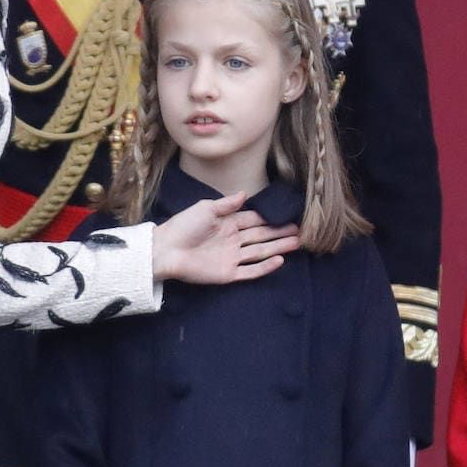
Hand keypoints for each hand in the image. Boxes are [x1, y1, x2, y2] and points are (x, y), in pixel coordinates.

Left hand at [152, 192, 300, 283]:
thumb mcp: (205, 208)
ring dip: (278, 247)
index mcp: (227, 224)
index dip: (270, 219)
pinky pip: (250, 271)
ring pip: (260, 252)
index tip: (288, 217)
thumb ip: (227, 204)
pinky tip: (279, 260)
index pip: (254, 221)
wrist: (166, 250)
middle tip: (300, 231)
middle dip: (279, 234)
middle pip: (261, 237)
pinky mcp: (228, 274)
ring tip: (296, 243)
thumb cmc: (183, 226)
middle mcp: (233, 241)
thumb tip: (245, 193)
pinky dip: (265, 267)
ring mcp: (231, 258)